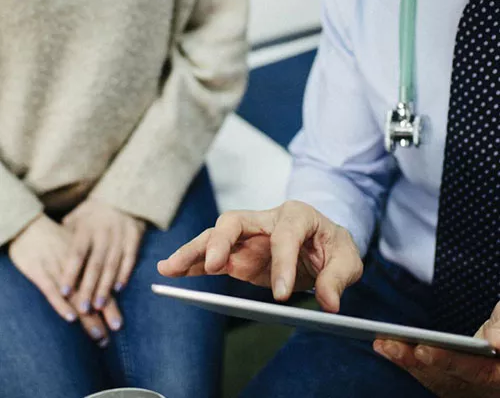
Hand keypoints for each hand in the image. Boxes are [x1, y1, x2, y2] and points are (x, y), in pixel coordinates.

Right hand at [8, 214, 115, 345]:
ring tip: (97, 334)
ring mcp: (58, 267)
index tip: (118, 326)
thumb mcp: (78, 242)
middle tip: (109, 337)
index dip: (110, 304)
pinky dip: (61, 305)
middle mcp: (76, 264)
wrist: (31, 225)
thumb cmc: (57, 237)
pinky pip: (51, 290)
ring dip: (87, 317)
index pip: (102, 282)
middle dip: (103, 315)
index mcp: (88, 255)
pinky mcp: (39, 271)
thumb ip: (92, 257)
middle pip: (92, 291)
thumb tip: (111, 275)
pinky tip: (70, 318)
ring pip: (76, 294)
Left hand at [61, 199, 145, 314]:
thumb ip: (66, 237)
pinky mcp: (135, 236)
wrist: (122, 194)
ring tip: (100, 306)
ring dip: (106, 286)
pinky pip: (130, 258)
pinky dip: (125, 273)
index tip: (64, 292)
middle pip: (96, 263)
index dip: (71, 273)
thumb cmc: (93, 212)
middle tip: (83, 309)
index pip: (77, 253)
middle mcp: (104, 232)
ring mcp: (120, 234)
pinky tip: (119, 288)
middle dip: (89, 287)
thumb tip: (51, 256)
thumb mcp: (76, 218)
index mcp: (86, 228)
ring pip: (113, 264)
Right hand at [158, 200, 362, 311]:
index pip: (285, 235)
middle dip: (222, 241)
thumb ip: (337, 277)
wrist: (322, 242)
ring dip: (194, 251)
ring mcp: (248, 236)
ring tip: (170, 268)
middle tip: (215, 265)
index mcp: (296, 215)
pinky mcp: (237, 254)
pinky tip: (172, 272)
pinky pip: (210, 256)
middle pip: (235, 221)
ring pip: (214, 236)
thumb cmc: (332, 245)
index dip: (282, 264)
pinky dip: (191, 263)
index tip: (281, 296)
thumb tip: (329, 302)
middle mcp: (266, 220)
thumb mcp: (347, 259)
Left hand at [373, 302, 499, 396]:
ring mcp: (468, 388)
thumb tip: (493, 341)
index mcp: (499, 373)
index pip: (474, 369)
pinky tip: (386, 347)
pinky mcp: (453, 383)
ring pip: (434, 380)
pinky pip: (428, 377)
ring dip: (406, 362)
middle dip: (415, 361)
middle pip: (447, 379)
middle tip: (390, 345)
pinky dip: (407, 362)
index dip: (446, 361)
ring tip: (381, 344)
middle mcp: (484, 388)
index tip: (422, 350)